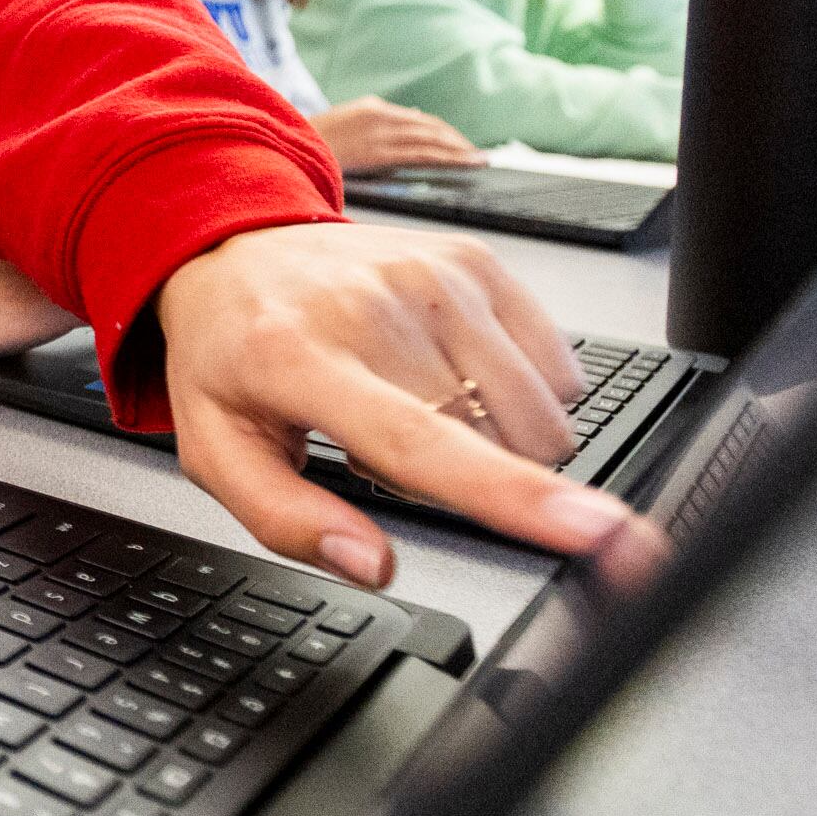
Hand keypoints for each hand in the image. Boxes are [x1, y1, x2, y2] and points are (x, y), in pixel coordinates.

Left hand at [156, 221, 637, 587]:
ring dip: (493, 436)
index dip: (515, 498)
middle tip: (383, 442)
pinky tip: (451, 371)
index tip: (598, 534)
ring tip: (414, 404)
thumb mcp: (218, 451)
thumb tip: (372, 566)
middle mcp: (374, 308)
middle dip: (458, 476)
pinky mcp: (474, 260)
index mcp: (302, 362)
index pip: (422, 444)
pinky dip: (519, 392)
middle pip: (495, 444)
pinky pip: (558, 367)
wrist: (233, 250)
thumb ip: (287, 520)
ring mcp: (432, 276)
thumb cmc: (228, 355)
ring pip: (539, 414)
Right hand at [308, 97, 484, 172]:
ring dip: (459, 151)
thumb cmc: (312, 142)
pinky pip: (421, 154)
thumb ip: (376, 124)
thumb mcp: (344, 124)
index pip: (418, 120)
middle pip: (430, 128)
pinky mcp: (378, 151)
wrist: (285, 146)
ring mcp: (380, 133)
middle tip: (479, 154)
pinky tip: (464, 162)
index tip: (460, 143)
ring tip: (480, 160)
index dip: (443, 132)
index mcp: (372, 108)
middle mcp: (380, 116)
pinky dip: (447, 158)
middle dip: (457, 142)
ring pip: (431, 141)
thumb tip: (411, 120)